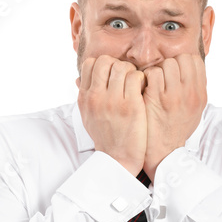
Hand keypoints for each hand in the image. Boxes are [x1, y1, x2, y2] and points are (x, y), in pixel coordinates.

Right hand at [77, 55, 146, 175]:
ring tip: (135, 83)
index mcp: (85, 97)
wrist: (117, 160)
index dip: (104, 64)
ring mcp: (113, 101)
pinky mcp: (131, 106)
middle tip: (125, 77)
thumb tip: (78, 79)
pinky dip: (141, 79)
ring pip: (122, 66)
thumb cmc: (105, 136)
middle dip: (117, 64)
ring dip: (131, 71)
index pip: (90, 64)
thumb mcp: (88, 116)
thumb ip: (84, 96)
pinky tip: (142, 89)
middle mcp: (96, 97)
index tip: (112, 75)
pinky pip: (136, 77)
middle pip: (105, 61)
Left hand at [142, 54, 206, 181]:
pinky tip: (145, 87)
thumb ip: (194, 89)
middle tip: (163, 78)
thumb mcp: (194, 110)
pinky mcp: (156, 99)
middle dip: (170, 64)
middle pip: (182, 59)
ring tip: (154, 83)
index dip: (182, 63)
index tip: (175, 73)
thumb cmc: (176, 129)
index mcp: (200, 95)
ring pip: (168, 63)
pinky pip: (153, 73)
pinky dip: (146, 77)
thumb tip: (190, 69)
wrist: (163, 152)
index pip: (195, 61)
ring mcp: (174, 95)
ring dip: (158, 69)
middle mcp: (190, 94)